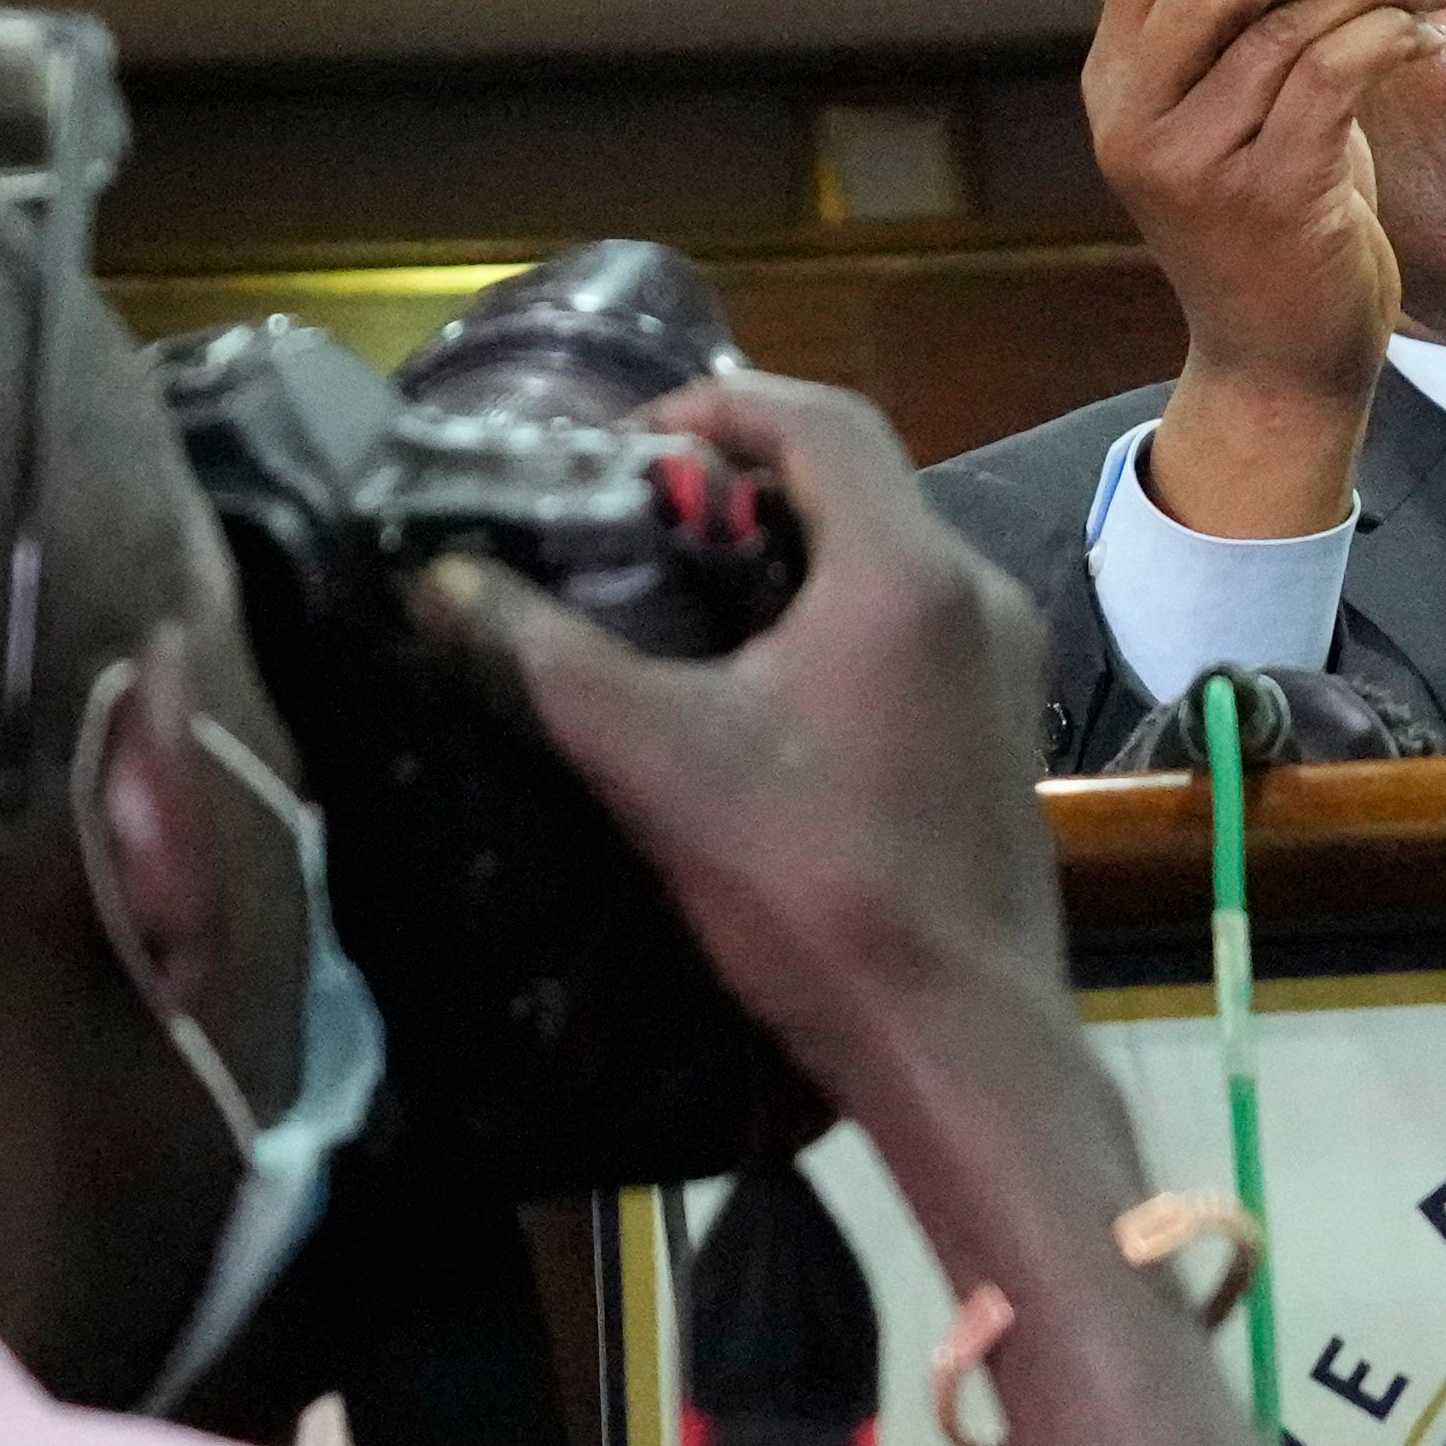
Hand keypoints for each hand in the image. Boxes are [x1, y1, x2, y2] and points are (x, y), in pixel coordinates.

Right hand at [429, 368, 1113, 1187]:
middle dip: (741, 484)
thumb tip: (443, 583)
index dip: (716, 406)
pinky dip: (829, 619)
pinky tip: (753, 686)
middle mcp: (973, 593)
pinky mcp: (1000, 734)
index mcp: (905, 569)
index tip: (624, 446)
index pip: (818, 418)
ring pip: (884, 558)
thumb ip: (546, 659)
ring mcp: (1002, 667)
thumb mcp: (657, 760)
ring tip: (677, 597)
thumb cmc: (816, 886)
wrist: (959, 1039)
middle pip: (854, 481)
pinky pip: (908, 629)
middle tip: (634, 521)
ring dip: (785, 555)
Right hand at [1075, 0, 1445, 542]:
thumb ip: (1266, 22)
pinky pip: (1333, 81)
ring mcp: (1194, 165)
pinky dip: (1387, 41)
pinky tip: (1427, 37)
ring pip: (1289, 32)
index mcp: (1120, 83)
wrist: (1282, 358)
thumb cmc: (1279, 217)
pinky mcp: (1264, 199)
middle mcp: (1137, 120)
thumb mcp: (1252, 109)